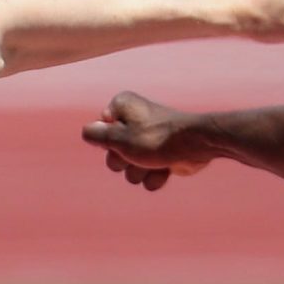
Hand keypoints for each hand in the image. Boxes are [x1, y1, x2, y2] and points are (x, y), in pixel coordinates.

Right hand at [83, 92, 215, 190]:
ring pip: (129, 169)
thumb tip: (86, 132)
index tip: (124, 138)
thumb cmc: (156, 138)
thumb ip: (96, 135)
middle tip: (137, 154)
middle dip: (124, 161)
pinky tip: (165, 169)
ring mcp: (148, 141)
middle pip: (112, 154)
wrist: (196, 146)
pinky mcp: (160, 157)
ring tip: (154, 161)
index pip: (99, 131)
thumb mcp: (118, 137)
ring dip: (139, 171)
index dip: (109, 142)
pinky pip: (146, 175)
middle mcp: (134, 120)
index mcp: (122, 107)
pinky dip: (155, 176)